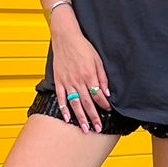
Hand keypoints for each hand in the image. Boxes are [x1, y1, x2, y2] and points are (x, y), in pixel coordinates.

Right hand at [51, 10, 110, 131]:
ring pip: (75, 104)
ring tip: (85, 128)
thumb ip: (102, 77)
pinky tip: (67, 118)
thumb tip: (106, 92)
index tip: (108, 112)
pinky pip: (61, 98)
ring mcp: (68, 82)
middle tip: (98, 129)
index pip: (98, 95)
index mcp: (90, 75)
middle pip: (87, 103)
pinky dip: (63, 109)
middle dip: (94, 117)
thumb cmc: (83, 47)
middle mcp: (78, 81)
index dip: (104, 105)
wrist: (66, 37)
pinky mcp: (59, 81)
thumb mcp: (98, 60)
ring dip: (80, 117)